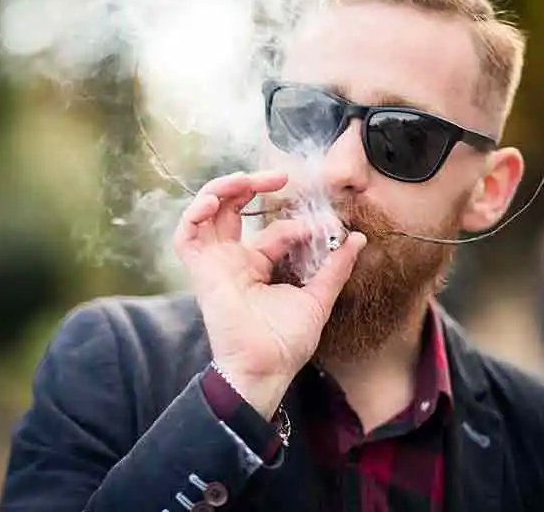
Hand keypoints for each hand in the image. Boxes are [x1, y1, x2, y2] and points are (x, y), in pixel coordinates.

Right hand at [173, 170, 365, 417]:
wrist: (267, 367)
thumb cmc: (287, 342)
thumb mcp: (318, 297)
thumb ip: (335, 267)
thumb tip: (357, 239)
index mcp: (257, 265)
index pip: (274, 229)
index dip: (297, 222)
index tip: (326, 228)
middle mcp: (233, 259)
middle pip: (232, 208)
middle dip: (251, 185)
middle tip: (278, 177)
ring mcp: (215, 263)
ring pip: (206, 212)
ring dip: (223, 189)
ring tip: (247, 179)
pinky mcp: (201, 271)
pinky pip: (186, 235)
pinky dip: (195, 212)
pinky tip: (215, 201)